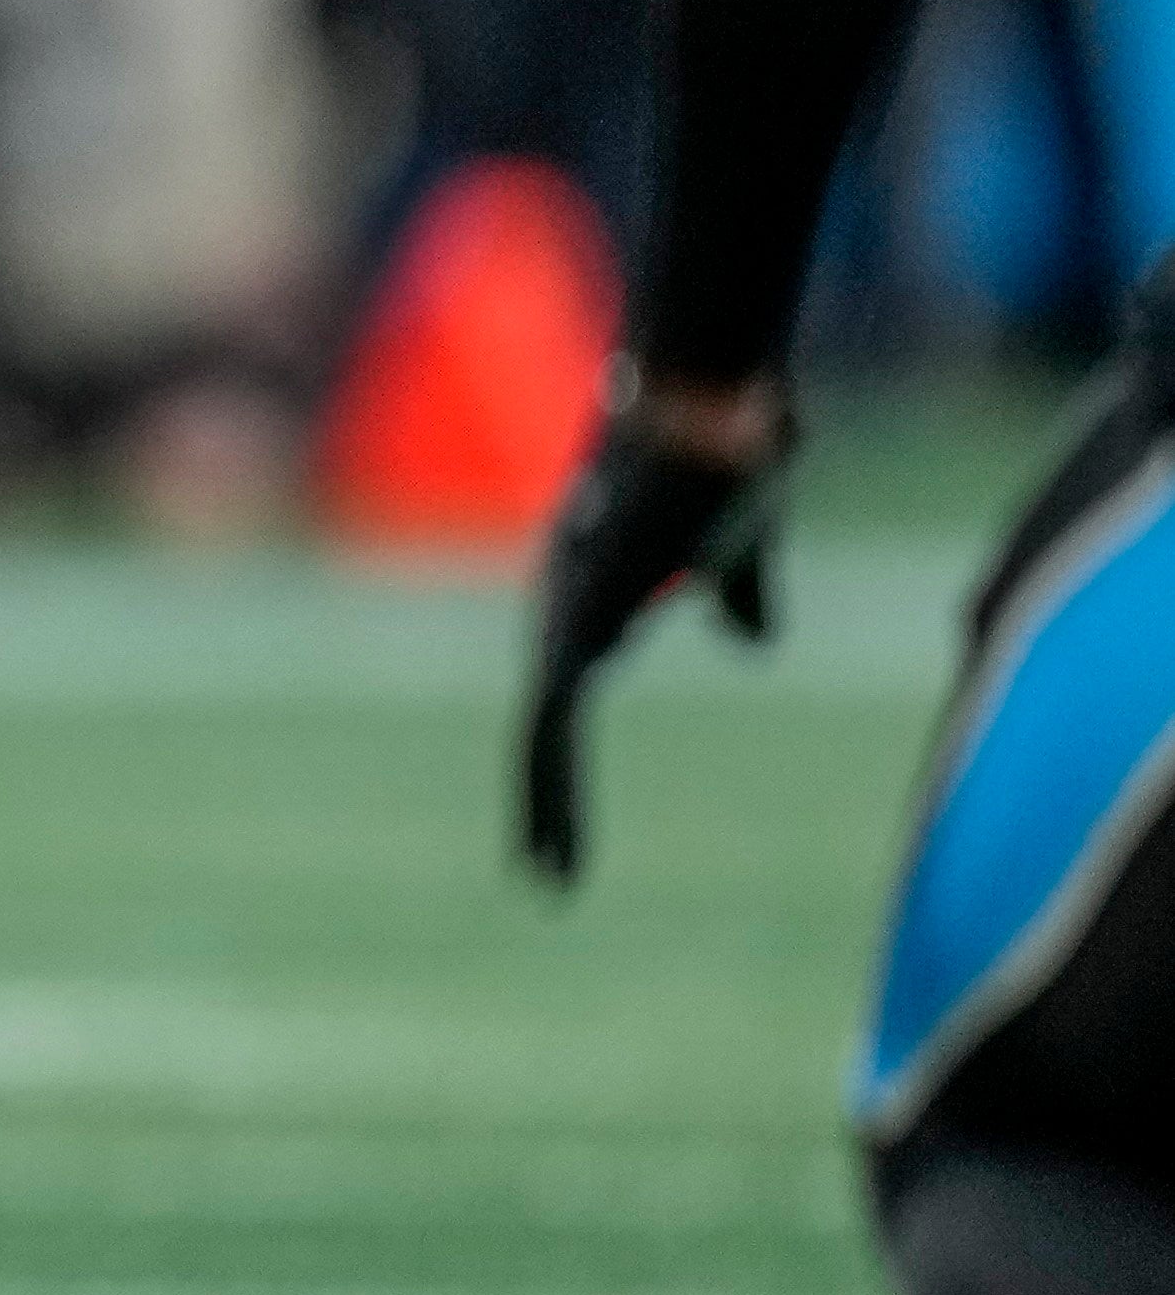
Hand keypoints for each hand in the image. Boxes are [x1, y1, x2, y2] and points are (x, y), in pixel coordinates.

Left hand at [514, 375, 789, 885]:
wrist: (714, 419)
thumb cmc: (728, 464)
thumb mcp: (740, 554)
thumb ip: (739, 595)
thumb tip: (753, 641)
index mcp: (597, 596)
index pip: (568, 696)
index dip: (566, 757)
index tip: (567, 818)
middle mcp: (564, 607)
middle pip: (546, 724)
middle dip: (546, 798)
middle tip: (546, 873)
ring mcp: (562, 616)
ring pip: (541, 737)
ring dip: (545, 808)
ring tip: (547, 876)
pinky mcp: (574, 628)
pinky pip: (550, 724)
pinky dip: (551, 786)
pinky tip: (550, 835)